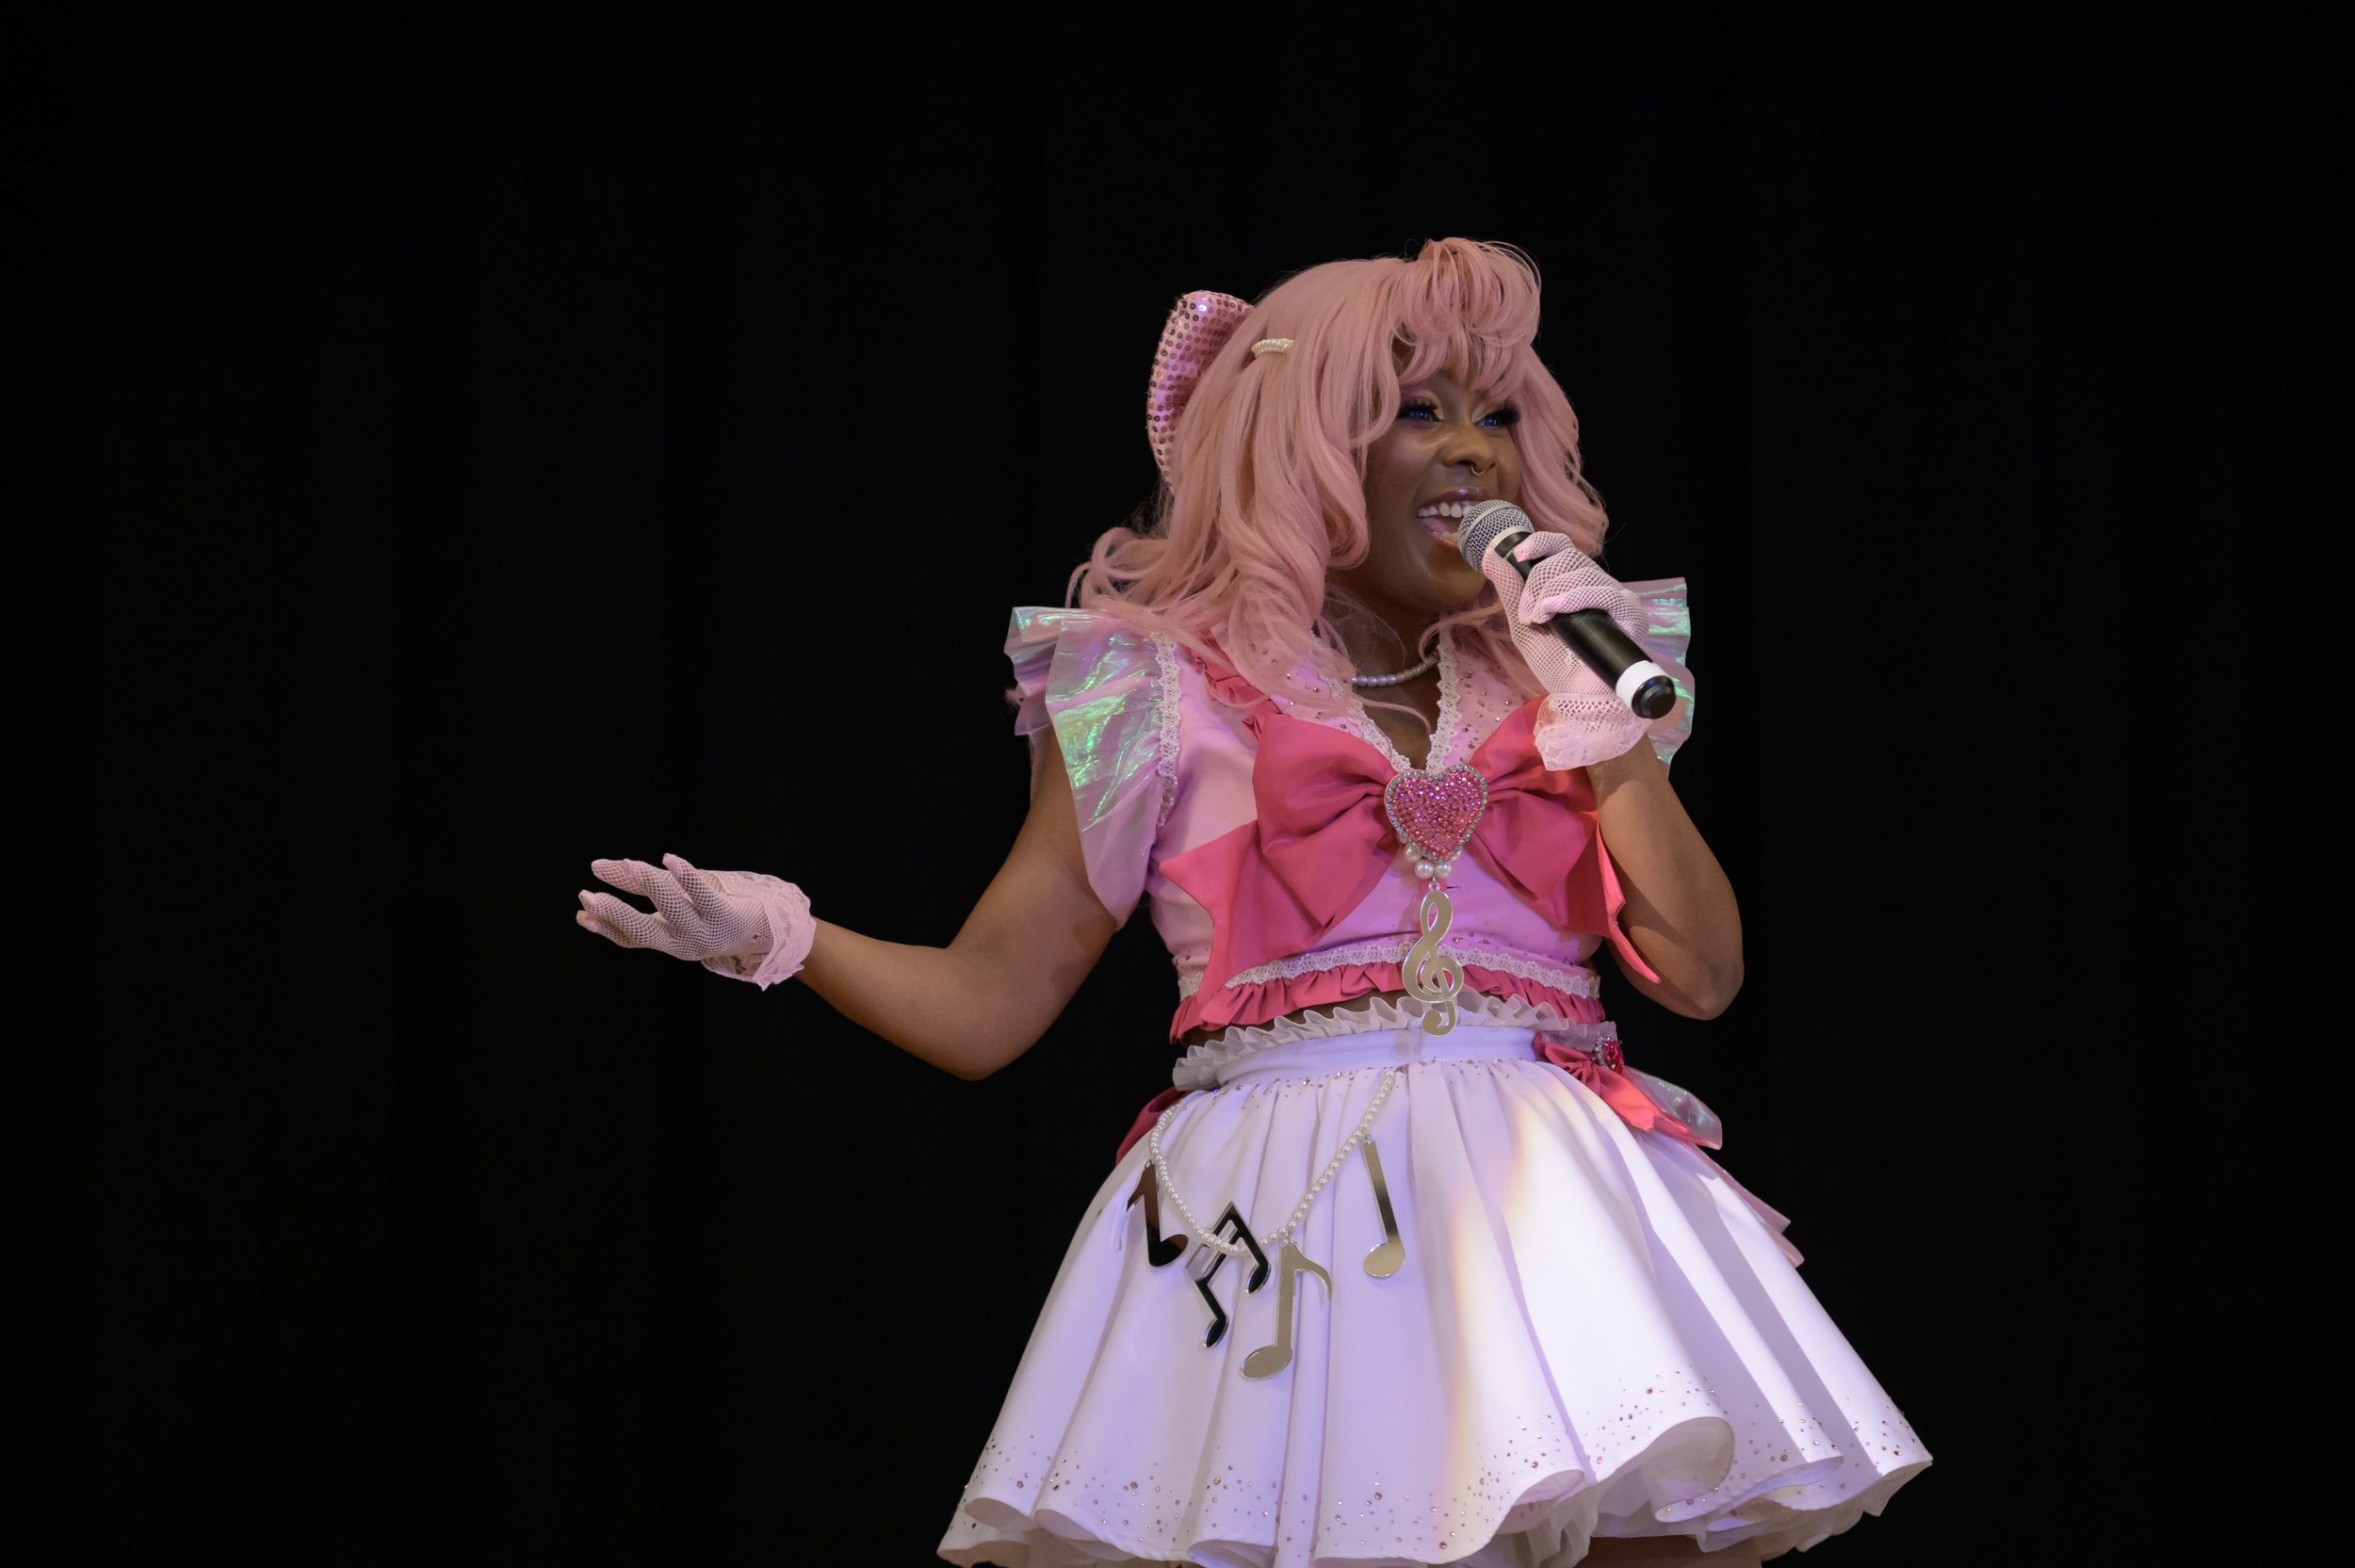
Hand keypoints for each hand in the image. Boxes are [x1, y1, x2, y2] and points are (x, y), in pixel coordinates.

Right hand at [576, 854, 813, 988]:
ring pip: (672, 909)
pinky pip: (704, 894)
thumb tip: (593, 878)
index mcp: (668, 942)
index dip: (604, 926)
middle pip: (644, 930)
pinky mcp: (725, 913)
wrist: (766, 931)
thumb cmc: (711, 916)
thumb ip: (636, 892)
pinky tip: (670, 859)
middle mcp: (684, 942)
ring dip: (649, 887)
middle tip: (588, 897)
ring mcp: (705, 929)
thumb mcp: (671, 908)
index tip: (580, 912)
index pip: (629, 938)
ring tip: (628, 867)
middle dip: (615, 914)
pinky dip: (686, 877)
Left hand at [1503, 531, 1649, 692]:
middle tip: (1528, 611)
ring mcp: (1616, 598)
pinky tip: (1555, 610)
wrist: (1576, 698)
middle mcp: (1598, 586)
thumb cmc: (1556, 665)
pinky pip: (1604, 593)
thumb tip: (1492, 556)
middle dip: (1539, 579)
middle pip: (1569, 556)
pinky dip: (1574, 597)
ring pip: (1583, 571)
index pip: (1563, 546)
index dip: (1540, 543)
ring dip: (1552, 592)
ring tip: (1540, 619)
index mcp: (1574, 584)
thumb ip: (1511, 591)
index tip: (1519, 556)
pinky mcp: (1631, 614)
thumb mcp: (1524, 626)